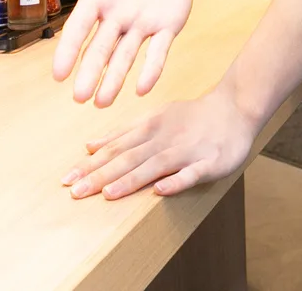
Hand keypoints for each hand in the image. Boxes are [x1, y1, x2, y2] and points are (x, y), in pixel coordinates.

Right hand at [19, 0, 194, 106]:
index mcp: (96, 0)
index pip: (79, 27)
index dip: (69, 49)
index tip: (58, 74)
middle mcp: (116, 19)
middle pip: (101, 49)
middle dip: (91, 72)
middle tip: (80, 97)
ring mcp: (141, 25)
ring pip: (126, 56)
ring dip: (115, 79)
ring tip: (102, 102)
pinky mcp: (167, 27)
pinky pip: (159, 51)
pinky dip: (152, 69)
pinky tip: (142, 88)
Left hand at [63, 88, 258, 200]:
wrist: (235, 108)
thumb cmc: (191, 117)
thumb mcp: (154, 117)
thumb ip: (122, 133)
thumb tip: (89, 145)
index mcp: (149, 128)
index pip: (114, 148)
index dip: (90, 164)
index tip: (66, 180)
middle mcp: (164, 139)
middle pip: (129, 158)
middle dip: (101, 175)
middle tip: (75, 192)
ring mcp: (187, 151)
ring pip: (155, 166)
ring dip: (131, 179)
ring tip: (108, 194)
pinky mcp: (210, 162)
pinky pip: (192, 174)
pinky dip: (176, 182)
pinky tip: (161, 191)